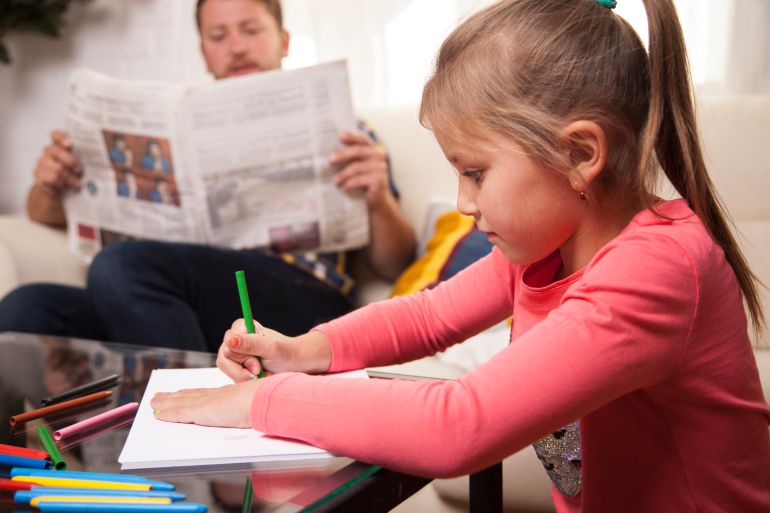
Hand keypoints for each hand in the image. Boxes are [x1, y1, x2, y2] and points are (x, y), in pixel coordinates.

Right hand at [34, 130, 81, 194]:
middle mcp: (49, 152)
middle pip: (55, 151)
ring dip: (69, 178)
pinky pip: (51, 179)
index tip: (70, 144)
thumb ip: (85, 158)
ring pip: (56, 168)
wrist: (60, 192)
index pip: (55, 135)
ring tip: (77, 184)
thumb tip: (101, 155)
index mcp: (60, 146)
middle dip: (70, 161)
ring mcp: (42, 163)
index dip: (61, 137)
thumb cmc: (74, 175)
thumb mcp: (81, 165)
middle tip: (80, 171)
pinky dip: (61, 185)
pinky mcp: (39, 176)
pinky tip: (65, 188)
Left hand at [150, 379, 260, 427]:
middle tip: (159, 396)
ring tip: (154, 402)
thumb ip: (247, 407)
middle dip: (173, 396)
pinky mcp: (200, 411)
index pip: (204, 393)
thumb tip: (252, 411)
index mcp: (227, 394)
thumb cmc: (264, 403)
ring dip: (165, 403)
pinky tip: (158, 414)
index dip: (190, 393)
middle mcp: (214, 395)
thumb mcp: (254, 404)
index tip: (181, 392)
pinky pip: (179, 412)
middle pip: (189, 395)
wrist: (262, 400)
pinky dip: (167, 413)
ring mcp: (206, 402)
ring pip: (180, 402)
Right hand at [217, 319, 331, 381]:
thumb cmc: (286, 353)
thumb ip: (250, 344)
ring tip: (261, 373)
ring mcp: (234, 352)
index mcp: (242, 326)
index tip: (258, 363)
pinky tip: (258, 376)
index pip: (228, 345)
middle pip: (224, 359)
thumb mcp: (270, 348)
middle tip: (260, 369)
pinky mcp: (236, 364)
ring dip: (245, 376)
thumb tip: (230, 339)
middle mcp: (235, 337)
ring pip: (227, 369)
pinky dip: (246, 380)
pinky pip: (232, 376)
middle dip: (244, 369)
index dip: (242, 358)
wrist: (294, 364)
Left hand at [329, 131, 390, 207]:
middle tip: (330, 160)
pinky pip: (360, 180)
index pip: (363, 139)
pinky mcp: (379, 180)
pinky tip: (344, 188)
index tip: (340, 136)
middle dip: (342, 154)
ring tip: (335, 180)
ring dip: (343, 174)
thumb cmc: (364, 180)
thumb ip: (351, 157)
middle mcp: (379, 156)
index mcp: (374, 149)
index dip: (352, 136)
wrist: (377, 199)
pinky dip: (349, 184)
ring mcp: (381, 168)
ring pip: (357, 167)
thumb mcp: (358, 166)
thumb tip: (330, 154)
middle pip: (358, 151)